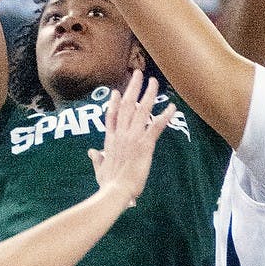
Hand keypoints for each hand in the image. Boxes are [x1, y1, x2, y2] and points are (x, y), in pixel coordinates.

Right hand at [88, 70, 175, 203]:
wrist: (115, 191)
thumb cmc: (108, 183)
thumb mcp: (99, 168)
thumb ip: (97, 158)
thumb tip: (92, 153)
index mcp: (110, 140)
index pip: (111, 116)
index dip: (114, 102)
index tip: (117, 91)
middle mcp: (121, 134)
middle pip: (126, 105)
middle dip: (133, 88)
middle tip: (138, 74)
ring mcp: (132, 137)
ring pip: (141, 110)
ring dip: (149, 94)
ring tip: (154, 82)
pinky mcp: (144, 144)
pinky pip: (156, 126)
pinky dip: (165, 116)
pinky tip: (172, 107)